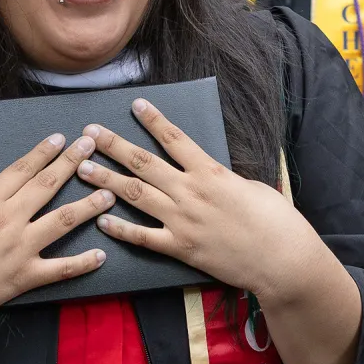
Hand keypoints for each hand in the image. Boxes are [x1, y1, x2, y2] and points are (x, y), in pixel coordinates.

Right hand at [0, 135, 112, 342]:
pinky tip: (101, 256)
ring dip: (88, 205)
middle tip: (91, 147)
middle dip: (72, 163)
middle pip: (47, 185)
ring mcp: (19, 249)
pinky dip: (83, 263)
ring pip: (63, 221)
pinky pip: (61, 269)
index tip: (61, 138)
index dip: (43, 152)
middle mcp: (7, 221)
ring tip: (109, 193)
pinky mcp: (23, 278)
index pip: (21, 170)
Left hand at [78, 99, 327, 302]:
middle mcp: (191, 192)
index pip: (175, 139)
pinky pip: (143, 237)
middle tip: (90, 133)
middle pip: (144, 163)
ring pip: (136, 196)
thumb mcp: (251, 185)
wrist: (281, 259)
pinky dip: (121, 229)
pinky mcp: (181, 248)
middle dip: (114, 145)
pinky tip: (101, 220)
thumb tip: (207, 172)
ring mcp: (182, 221)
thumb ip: (222, 177)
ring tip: (83, 168)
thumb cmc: (276, 220)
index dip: (153, 120)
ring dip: (107, 180)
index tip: (134, 104)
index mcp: (210, 172)